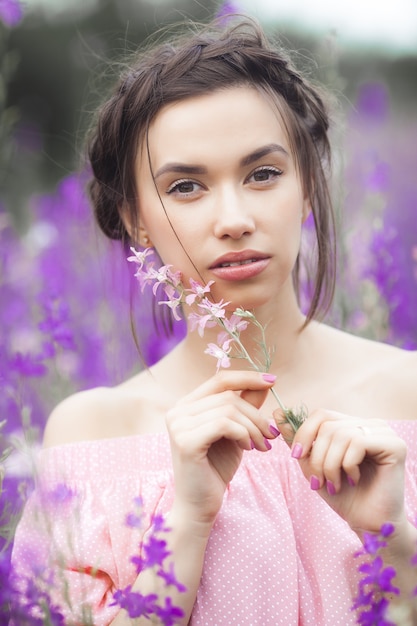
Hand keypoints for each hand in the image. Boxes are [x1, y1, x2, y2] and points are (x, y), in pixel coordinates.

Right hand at [166, 371, 277, 525]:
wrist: (200, 505)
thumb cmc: (216, 469)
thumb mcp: (236, 432)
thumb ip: (245, 406)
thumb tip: (264, 383)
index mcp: (186, 405)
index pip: (219, 379)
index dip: (247, 377)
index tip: (273, 381)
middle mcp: (178, 411)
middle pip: (228, 395)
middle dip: (256, 414)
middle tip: (271, 435)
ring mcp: (178, 425)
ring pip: (229, 409)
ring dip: (253, 427)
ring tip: (262, 445)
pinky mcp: (186, 440)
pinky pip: (224, 424)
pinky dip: (243, 434)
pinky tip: (248, 449)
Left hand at [276, 409, 407, 533]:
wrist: (367, 523)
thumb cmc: (343, 495)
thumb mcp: (312, 464)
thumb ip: (297, 439)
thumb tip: (277, 412)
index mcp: (352, 425)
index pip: (321, 414)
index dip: (304, 433)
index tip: (297, 456)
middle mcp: (370, 424)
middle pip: (328, 425)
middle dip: (317, 456)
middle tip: (318, 481)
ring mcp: (384, 432)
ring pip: (341, 434)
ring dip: (330, 464)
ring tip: (334, 484)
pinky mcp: (395, 445)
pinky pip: (359, 442)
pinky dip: (348, 465)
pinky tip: (353, 479)